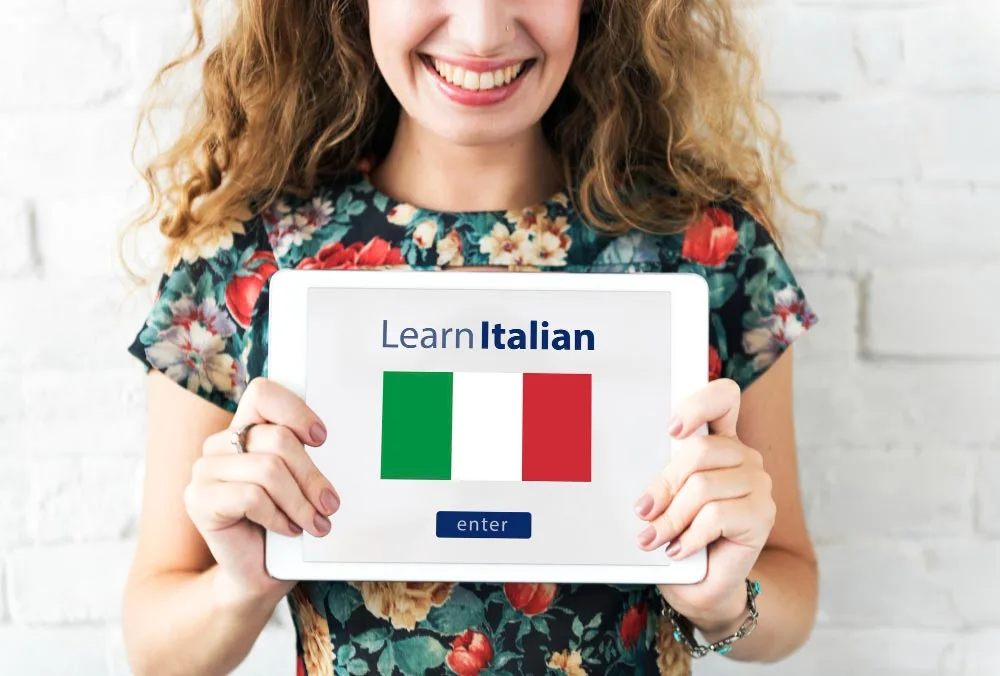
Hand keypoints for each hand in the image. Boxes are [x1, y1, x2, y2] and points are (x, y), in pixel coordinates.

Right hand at [183, 377, 339, 605]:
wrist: (256, 574)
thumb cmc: (282, 525)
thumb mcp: (297, 483)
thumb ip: (301, 455)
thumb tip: (326, 438)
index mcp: (244, 430)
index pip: (263, 392)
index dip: (295, 410)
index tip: (321, 438)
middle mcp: (220, 444)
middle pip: (277, 440)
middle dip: (311, 475)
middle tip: (330, 502)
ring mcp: (204, 471)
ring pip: (268, 470)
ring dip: (300, 502)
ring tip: (314, 522)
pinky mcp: (198, 500)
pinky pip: (250, 497)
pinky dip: (278, 516)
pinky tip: (286, 529)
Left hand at [633, 378, 774, 634]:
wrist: (703, 585)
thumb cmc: (680, 536)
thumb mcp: (666, 500)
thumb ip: (663, 478)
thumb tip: (640, 480)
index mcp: (721, 442)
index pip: (723, 398)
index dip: (698, 405)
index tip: (670, 429)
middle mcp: (744, 457)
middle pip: (700, 450)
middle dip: (664, 484)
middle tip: (643, 511)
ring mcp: (758, 485)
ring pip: (703, 486)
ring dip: (672, 517)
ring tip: (655, 538)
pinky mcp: (762, 514)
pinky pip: (716, 516)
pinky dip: (689, 535)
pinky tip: (679, 549)